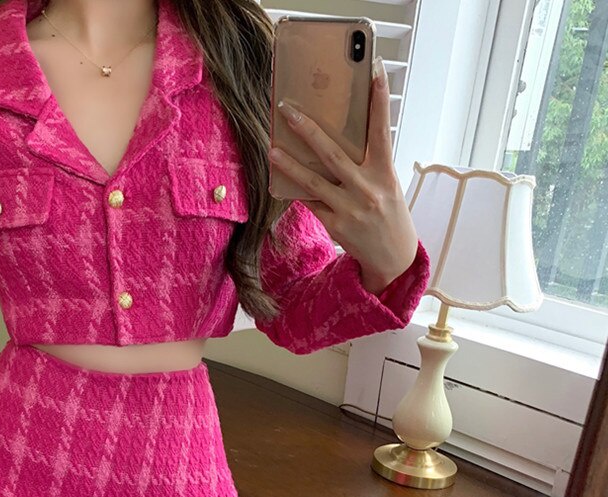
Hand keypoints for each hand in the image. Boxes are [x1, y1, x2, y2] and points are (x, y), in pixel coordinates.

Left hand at [269, 56, 418, 293]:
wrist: (393, 257)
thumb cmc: (388, 212)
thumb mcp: (386, 184)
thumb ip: (366, 163)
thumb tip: (332, 140)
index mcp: (385, 173)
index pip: (382, 130)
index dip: (378, 100)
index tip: (373, 70)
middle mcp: (367, 189)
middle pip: (332, 154)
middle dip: (307, 130)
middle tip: (287, 110)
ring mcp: (349, 209)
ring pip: (312, 181)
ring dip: (289, 164)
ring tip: (272, 149)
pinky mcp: (335, 225)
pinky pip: (310, 203)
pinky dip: (296, 190)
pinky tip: (281, 179)